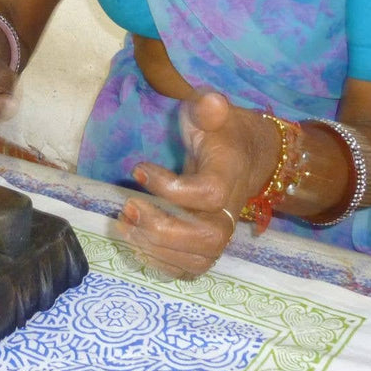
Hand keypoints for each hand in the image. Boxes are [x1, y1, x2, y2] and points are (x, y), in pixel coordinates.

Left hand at [115, 90, 277, 278]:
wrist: (246, 156)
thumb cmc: (222, 132)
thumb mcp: (214, 112)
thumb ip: (208, 107)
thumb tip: (209, 101)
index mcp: (230, 175)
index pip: (208, 193)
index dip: (171, 188)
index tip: (138, 169)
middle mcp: (230, 210)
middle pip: (208, 238)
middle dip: (163, 229)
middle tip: (128, 207)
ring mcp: (221, 232)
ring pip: (197, 259)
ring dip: (155, 248)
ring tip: (124, 223)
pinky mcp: (207, 246)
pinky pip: (189, 269)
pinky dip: (159, 262)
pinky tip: (134, 240)